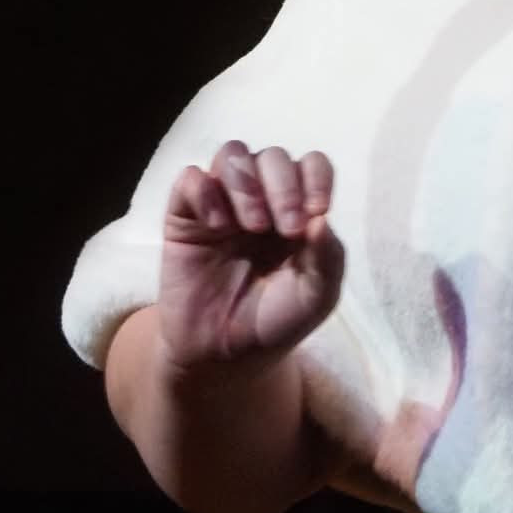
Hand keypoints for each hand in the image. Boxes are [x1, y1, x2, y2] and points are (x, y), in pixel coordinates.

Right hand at [156, 140, 343, 382]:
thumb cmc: (275, 321)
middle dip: (283, 186)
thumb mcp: (316, 296)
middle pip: (274, 157)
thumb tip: (323, 218)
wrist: (223, 356)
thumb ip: (327, 257)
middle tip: (285, 229)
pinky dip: (205, 192)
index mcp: (299, 211)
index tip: (316, 213)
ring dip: (246, 184)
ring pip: (232, 155)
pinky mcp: (185, 218)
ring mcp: (222, 205)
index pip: (312, 165)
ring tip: (250, 227)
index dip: (316, 179)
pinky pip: (190, 179)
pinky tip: (217, 226)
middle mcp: (262, 200)